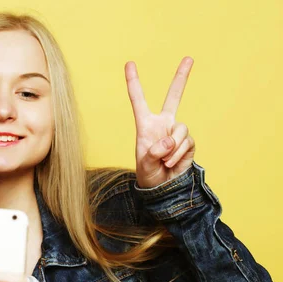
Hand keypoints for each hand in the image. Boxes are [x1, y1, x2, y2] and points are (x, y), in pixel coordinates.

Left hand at [125, 57, 195, 187]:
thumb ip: (154, 152)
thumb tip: (168, 141)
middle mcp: (163, 124)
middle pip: (174, 97)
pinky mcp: (188, 142)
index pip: (138, 100)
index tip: (129, 63)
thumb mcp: (144, 164)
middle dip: (182, 77)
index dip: (134, 82)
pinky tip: (171, 164)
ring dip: (172, 148)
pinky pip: (186, 143)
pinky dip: (177, 155)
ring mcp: (177, 132)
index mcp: (146, 124)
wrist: (162, 187)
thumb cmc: (148, 173)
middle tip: (189, 57)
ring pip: (180, 129)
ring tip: (164, 161)